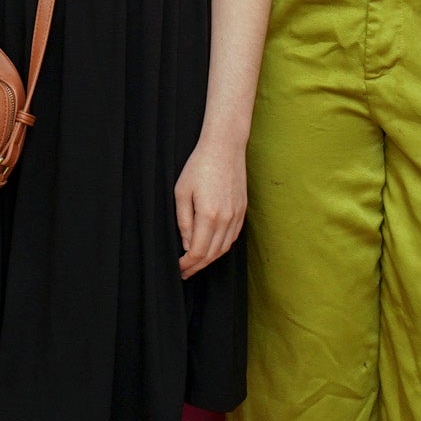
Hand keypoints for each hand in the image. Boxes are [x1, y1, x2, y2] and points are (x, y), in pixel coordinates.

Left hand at [175, 135, 246, 277]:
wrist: (224, 148)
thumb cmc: (199, 166)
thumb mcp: (182, 192)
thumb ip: (183, 221)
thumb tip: (186, 244)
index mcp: (208, 215)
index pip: (198, 251)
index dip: (187, 264)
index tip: (178, 268)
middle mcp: (226, 219)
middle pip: (212, 254)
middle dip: (197, 266)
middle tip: (185, 272)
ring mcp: (237, 215)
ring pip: (224, 248)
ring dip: (210, 259)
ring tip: (196, 264)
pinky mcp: (242, 210)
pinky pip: (233, 237)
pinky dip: (222, 247)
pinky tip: (212, 249)